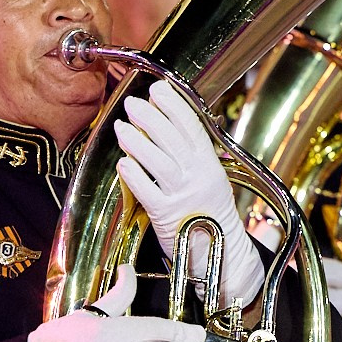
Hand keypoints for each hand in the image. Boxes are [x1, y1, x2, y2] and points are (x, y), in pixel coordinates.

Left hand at [113, 80, 265, 304]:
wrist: (220, 252)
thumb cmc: (209, 212)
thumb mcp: (209, 176)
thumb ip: (192, 153)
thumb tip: (166, 122)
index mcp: (210, 164)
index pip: (192, 127)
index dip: (174, 105)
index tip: (158, 89)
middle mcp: (199, 177)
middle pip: (172, 140)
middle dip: (150, 117)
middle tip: (132, 103)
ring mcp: (184, 196)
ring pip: (159, 162)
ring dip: (138, 141)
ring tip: (121, 127)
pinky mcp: (167, 216)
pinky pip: (147, 192)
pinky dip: (134, 175)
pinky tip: (123, 162)